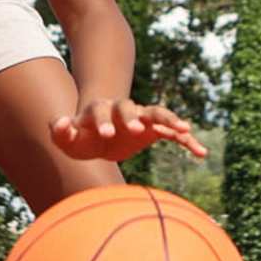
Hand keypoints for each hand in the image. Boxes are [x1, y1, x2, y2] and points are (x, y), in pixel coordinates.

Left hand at [50, 99, 206, 162]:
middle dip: (133, 118)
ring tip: (184, 129)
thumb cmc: (80, 137)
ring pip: (156, 113)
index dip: (102, 120)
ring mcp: (140, 118)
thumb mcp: (65, 138)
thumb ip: (59, 130)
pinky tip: (201, 152)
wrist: (98, 134)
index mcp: (99, 110)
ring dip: (169, 119)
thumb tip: (60, 123)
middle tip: (136, 130)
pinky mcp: (154, 130)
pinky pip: (172, 133)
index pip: (100, 110)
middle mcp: (122, 110)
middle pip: (129, 108)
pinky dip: (186, 140)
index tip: (104, 133)